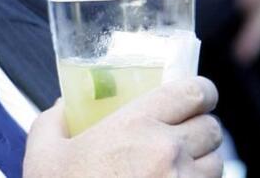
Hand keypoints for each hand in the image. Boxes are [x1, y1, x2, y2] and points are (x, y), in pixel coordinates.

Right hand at [24, 77, 222, 177]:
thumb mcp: (43, 153)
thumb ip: (54, 121)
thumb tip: (65, 106)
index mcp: (135, 126)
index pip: (194, 93)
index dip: (201, 91)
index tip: (195, 95)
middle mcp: (167, 152)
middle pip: (212, 128)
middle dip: (200, 128)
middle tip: (180, 134)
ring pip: (216, 163)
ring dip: (201, 162)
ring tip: (176, 168)